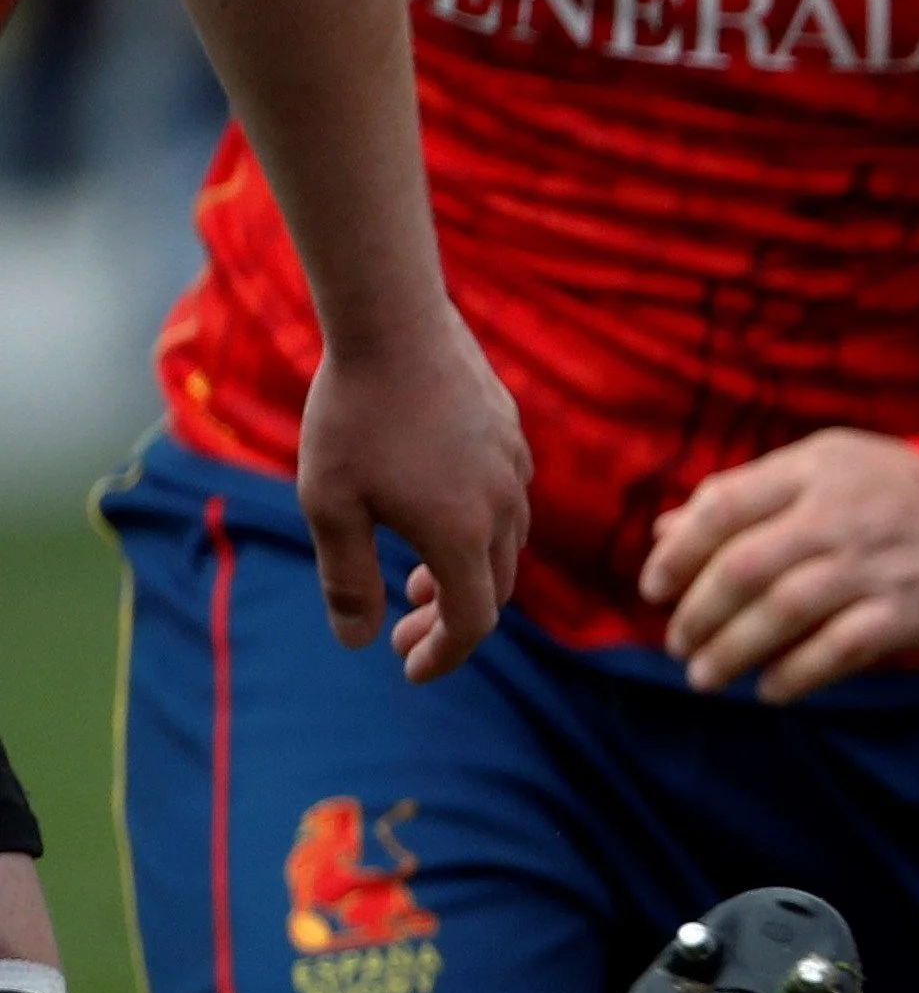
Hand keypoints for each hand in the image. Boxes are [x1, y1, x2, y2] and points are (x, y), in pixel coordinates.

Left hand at [293, 300, 527, 678]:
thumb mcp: (329, 505)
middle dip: (448, 619)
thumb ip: (348, 580)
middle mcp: (504, 509)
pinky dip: (475, 530)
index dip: (442, 655)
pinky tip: (433, 509)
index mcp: (461, 535)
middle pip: (495, 589)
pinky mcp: (512, 436)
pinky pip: (507, 501)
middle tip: (400, 628)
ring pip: (505, 545)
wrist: (394, 324)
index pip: (472, 622)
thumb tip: (359, 642)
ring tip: (410, 574)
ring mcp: (514, 470)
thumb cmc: (352, 416)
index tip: (407, 668)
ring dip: (463, 573)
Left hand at [637, 429, 918, 699]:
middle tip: (679, 643)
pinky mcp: (907, 610)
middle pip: (747, 567)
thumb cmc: (883, 490)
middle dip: (699, 613)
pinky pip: (840, 649)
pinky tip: (770, 690)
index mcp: (811, 470)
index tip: (655, 588)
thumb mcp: (818, 468)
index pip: (724, 507)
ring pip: (786, 611)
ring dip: (734, 651)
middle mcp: (841, 514)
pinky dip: (797, 674)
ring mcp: (876, 564)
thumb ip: (743, 496)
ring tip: (706, 676)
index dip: (679, 552)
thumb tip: (664, 531)